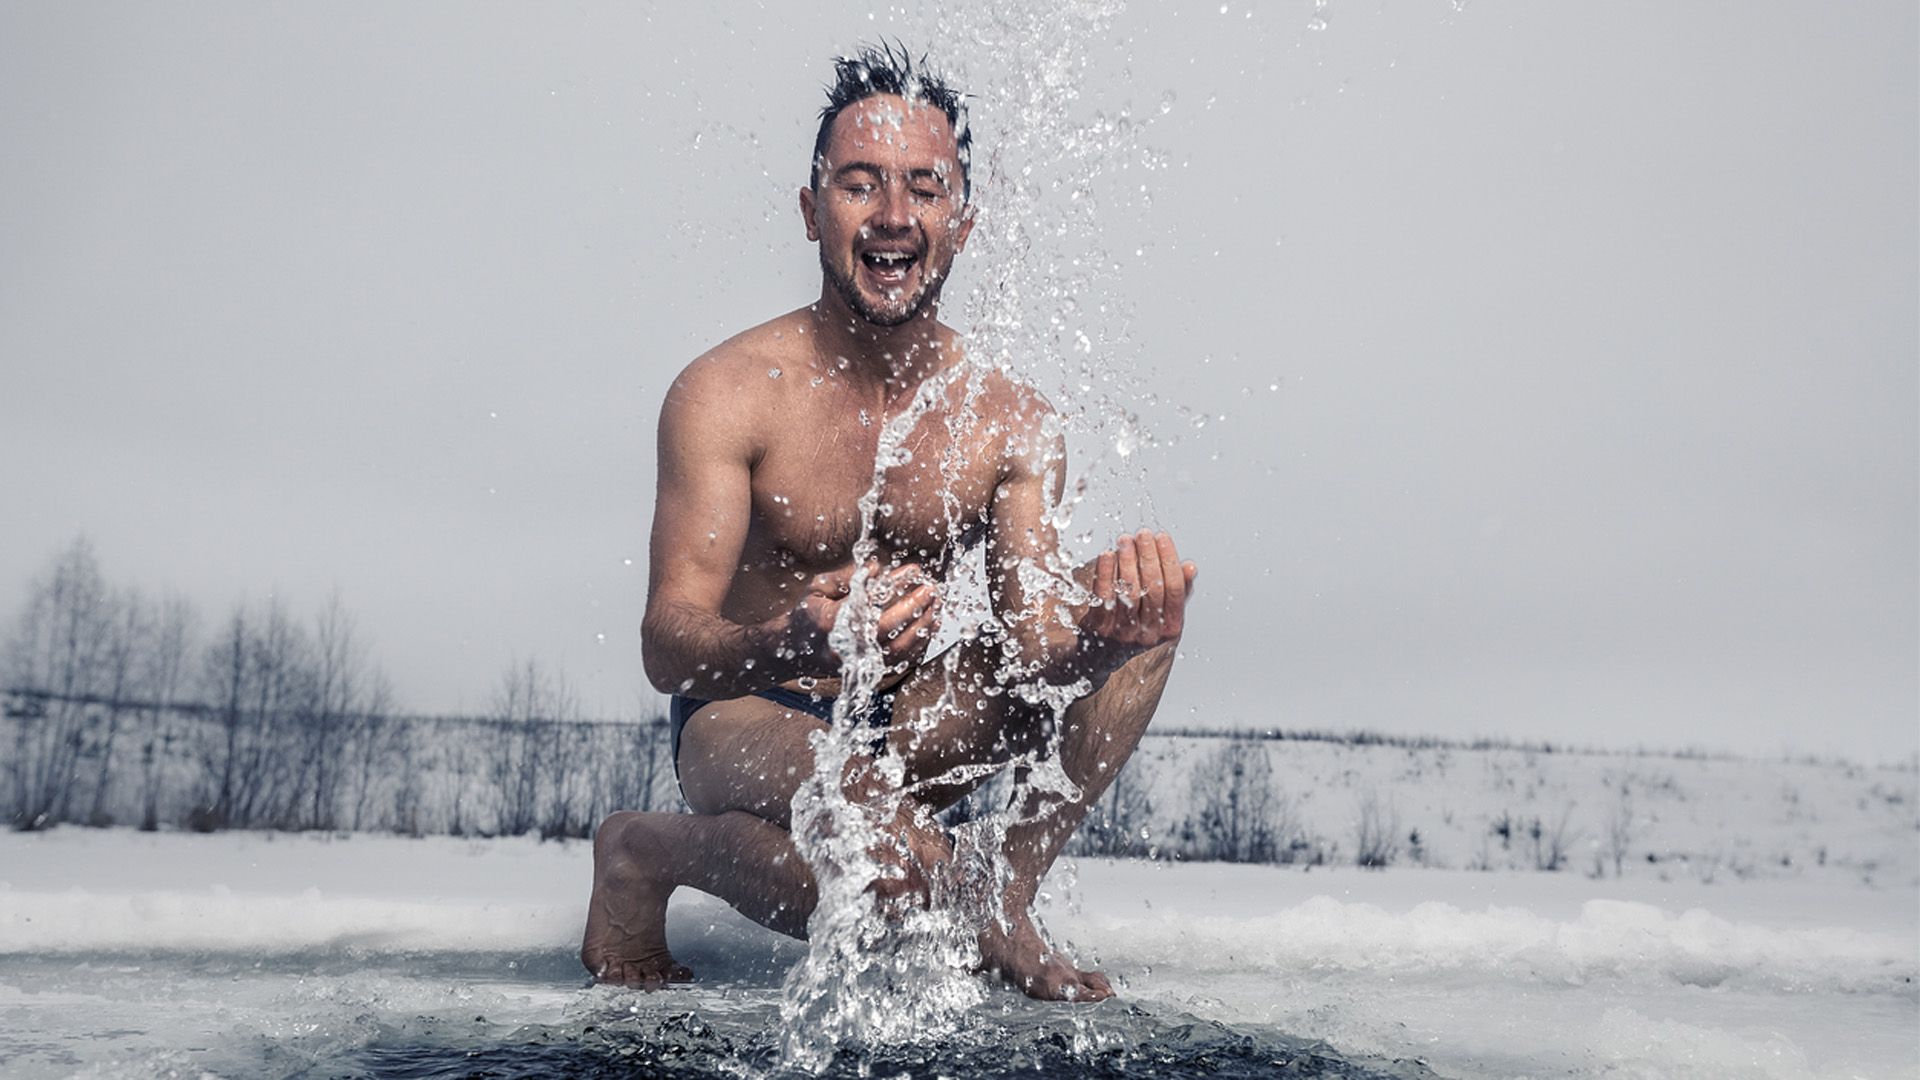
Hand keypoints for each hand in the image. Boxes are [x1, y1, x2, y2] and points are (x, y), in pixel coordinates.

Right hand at [786, 561, 940, 674]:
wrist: (790, 652)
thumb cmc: (807, 616)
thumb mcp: (818, 589)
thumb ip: (847, 578)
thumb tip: (876, 568)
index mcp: (831, 622)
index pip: (871, 601)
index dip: (895, 585)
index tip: (913, 570)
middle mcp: (844, 647)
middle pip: (889, 627)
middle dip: (914, 606)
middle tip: (932, 588)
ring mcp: (856, 664)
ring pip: (899, 649)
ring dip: (922, 627)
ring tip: (937, 607)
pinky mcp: (866, 673)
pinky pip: (899, 662)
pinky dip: (919, 645)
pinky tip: (930, 628)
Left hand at [1078, 530, 1196, 654]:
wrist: (1104, 653)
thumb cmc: (1139, 624)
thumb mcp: (1164, 612)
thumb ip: (1178, 590)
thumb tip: (1190, 567)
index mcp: (1170, 628)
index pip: (1173, 590)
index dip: (1169, 560)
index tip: (1162, 537)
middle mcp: (1148, 634)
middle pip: (1152, 589)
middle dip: (1148, 556)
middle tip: (1143, 534)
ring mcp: (1123, 633)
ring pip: (1129, 591)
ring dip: (1127, 561)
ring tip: (1126, 540)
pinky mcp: (1100, 628)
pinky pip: (1104, 596)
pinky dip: (1105, 573)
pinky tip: (1108, 554)